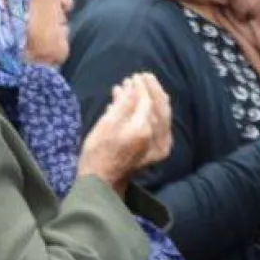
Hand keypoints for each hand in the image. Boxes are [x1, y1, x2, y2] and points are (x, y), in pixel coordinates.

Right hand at [78, 73, 170, 192]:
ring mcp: (159, 145)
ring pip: (161, 116)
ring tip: (134, 89)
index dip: (141, 87)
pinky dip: (149, 114)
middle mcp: (156, 137)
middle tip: (140, 77)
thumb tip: (132, 87)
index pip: (148, 100)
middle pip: (160, 107)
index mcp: (144, 130)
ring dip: (150, 100)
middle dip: (151, 90)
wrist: (102, 183)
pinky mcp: (157, 150)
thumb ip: (123, 104)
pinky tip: (134, 106)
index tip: (133, 77)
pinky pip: (158, 126)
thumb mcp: (106, 124)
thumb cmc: (98, 153)